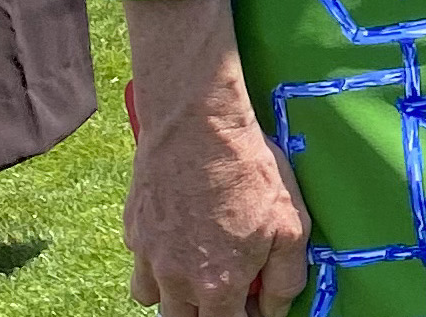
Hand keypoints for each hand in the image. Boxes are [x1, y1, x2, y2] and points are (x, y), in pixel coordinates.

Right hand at [121, 0, 310, 316]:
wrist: (197, 127)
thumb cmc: (249, 171)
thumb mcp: (291, 224)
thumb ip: (284, 278)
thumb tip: (275, 308)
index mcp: (217, 284)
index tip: (251, 303)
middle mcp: (177, 280)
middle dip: (207, 311)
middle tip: (229, 282)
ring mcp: (149, 257)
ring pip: (157, 299)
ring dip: (179, 292)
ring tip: (203, 262)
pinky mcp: (134, 231)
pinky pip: (141, 265)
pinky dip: (157, 263)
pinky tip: (179, 236)